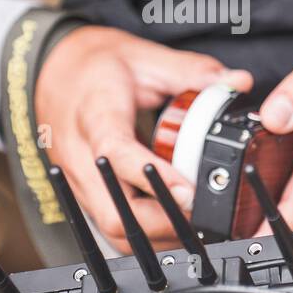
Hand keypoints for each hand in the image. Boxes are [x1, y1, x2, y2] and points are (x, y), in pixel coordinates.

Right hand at [35, 25, 251, 251]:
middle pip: (114, 214)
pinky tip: (171, 222)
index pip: (118, 155)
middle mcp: (81, 157)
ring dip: (155, 235)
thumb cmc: (95, 66)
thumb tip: (236, 82)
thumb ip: (192, 72)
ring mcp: (79, 181)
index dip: (155, 179)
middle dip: (162, 223)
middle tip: (202, 212)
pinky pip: (111, 227)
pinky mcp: (85, 193)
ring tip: (192, 222)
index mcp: (95, 117)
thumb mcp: (144, 57)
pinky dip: (143, 234)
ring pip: (112, 231)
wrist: (55, 71)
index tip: (189, 191)